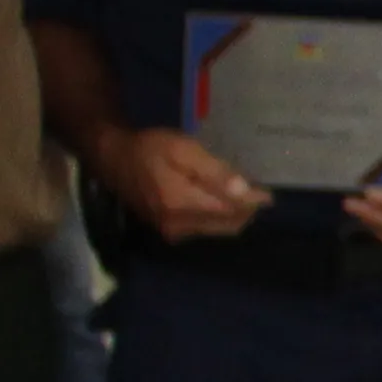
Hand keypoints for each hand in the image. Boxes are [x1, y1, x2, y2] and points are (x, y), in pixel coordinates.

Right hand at [97, 123, 270, 243]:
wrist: (113, 160)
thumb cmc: (149, 148)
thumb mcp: (182, 148)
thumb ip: (214, 171)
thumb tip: (245, 190)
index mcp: (180, 203)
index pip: (230, 210)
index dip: (252, 202)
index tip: (267, 192)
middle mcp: (178, 226)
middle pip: (228, 224)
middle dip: (246, 209)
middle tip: (256, 190)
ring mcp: (173, 233)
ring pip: (219, 229)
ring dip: (234, 214)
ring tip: (241, 193)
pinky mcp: (170, 233)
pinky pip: (206, 229)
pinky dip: (218, 216)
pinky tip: (219, 199)